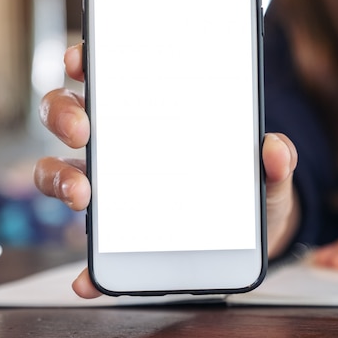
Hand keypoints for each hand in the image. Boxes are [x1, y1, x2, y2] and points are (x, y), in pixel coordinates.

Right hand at [34, 44, 299, 297]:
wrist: (249, 241)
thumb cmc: (248, 192)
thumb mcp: (267, 174)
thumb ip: (277, 161)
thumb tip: (275, 148)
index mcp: (154, 120)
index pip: (110, 79)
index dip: (86, 61)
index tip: (84, 59)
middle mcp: (122, 148)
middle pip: (71, 116)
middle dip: (65, 114)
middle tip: (83, 130)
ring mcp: (113, 191)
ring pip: (61, 172)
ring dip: (60, 180)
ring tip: (84, 197)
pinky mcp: (117, 238)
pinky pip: (91, 250)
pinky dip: (87, 265)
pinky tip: (89, 278)